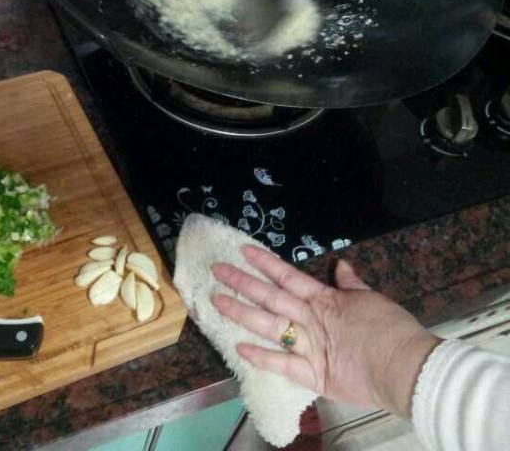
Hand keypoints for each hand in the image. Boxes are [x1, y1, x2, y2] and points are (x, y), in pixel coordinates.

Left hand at [212, 246, 441, 418]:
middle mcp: (310, 320)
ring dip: (240, 313)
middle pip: (270, 297)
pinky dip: (260, 357)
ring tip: (217, 302)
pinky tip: (238, 349)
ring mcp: (309, 346)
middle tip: (216, 271)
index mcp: (325, 300)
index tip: (242, 251)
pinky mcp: (313, 374)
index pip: (288, 276)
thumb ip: (352, 284)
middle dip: (241, 282)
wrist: (407, 367)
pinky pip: (281, 364)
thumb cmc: (393, 330)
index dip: (264, 263)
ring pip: (268, 325)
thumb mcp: (373, 299)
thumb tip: (341, 265)